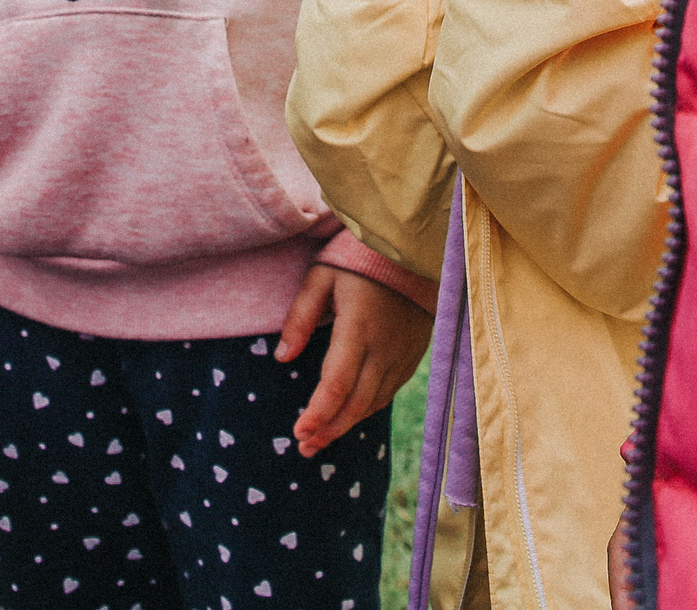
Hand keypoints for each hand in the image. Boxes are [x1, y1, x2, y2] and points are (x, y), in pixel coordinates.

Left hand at [276, 265, 429, 457]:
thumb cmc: (359, 258)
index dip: (318, 414)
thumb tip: (283, 357)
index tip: (299, 432)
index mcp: (358, 328)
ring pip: (375, 401)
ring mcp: (403, 353)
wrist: (412, 248)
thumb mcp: (321, 275)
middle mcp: (384, 348)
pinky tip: (350, 415)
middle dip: (330, 429)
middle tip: (306, 447)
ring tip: (321, 440)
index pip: (337, 384)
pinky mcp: (414, 354)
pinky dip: (368, 408)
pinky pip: (390, 391)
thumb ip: (300, 316)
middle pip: (357, 403)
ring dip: (348, 424)